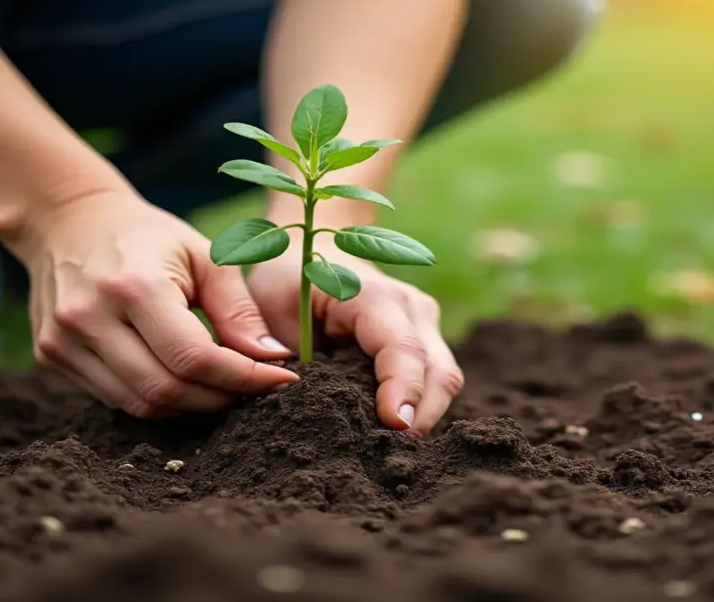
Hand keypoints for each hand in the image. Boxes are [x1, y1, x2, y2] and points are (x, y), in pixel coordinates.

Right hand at [18, 191, 298, 417]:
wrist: (68, 221)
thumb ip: (238, 309)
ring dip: (191, 404)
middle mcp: (90, 317)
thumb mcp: (203, 255)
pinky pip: (117, 398)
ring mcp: (63, 341)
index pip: (194, 357)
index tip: (283, 378)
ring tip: (222, 385)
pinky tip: (183, 379)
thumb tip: (273, 359)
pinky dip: (158, 398)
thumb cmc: (148, 236)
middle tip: (254, 386)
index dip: (245, 377)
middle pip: (167, 390)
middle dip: (220, 397)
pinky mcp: (52, 356)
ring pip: (141, 404)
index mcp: (133, 286)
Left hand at [248, 234, 463, 435]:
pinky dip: (419, 411)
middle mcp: (412, 308)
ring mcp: (425, 325)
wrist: (313, 253)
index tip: (394, 426)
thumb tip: (288, 397)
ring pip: (444, 381)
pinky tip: (390, 437)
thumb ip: (280, 349)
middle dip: (421, 417)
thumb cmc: (287, 280)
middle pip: (437, 372)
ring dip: (424, 419)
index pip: (402, 348)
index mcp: (375, 295)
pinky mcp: (427, 343)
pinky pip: (434, 383)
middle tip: (390, 459)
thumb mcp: (269, 305)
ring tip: (388, 455)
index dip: (403, 389)